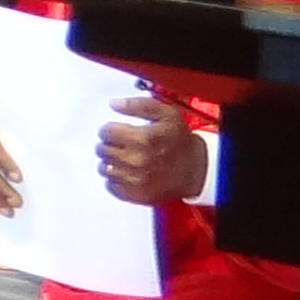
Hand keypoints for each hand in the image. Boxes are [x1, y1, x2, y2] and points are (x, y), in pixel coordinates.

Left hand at [99, 90, 209, 206]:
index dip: (111, 129)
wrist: (197, 169)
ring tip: (128, 159)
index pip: (106, 132)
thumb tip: (114, 104)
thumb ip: (138, 105)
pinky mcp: (135, 194)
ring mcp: (135, 180)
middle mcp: (137, 160)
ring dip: (112, 162)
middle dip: (110, 145)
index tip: (119, 131)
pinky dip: (116, 179)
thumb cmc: (180, 141)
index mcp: (143, 138)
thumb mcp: (166, 115)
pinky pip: (111, 185)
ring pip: (104, 168)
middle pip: (102, 150)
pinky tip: (129, 172)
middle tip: (125, 145)